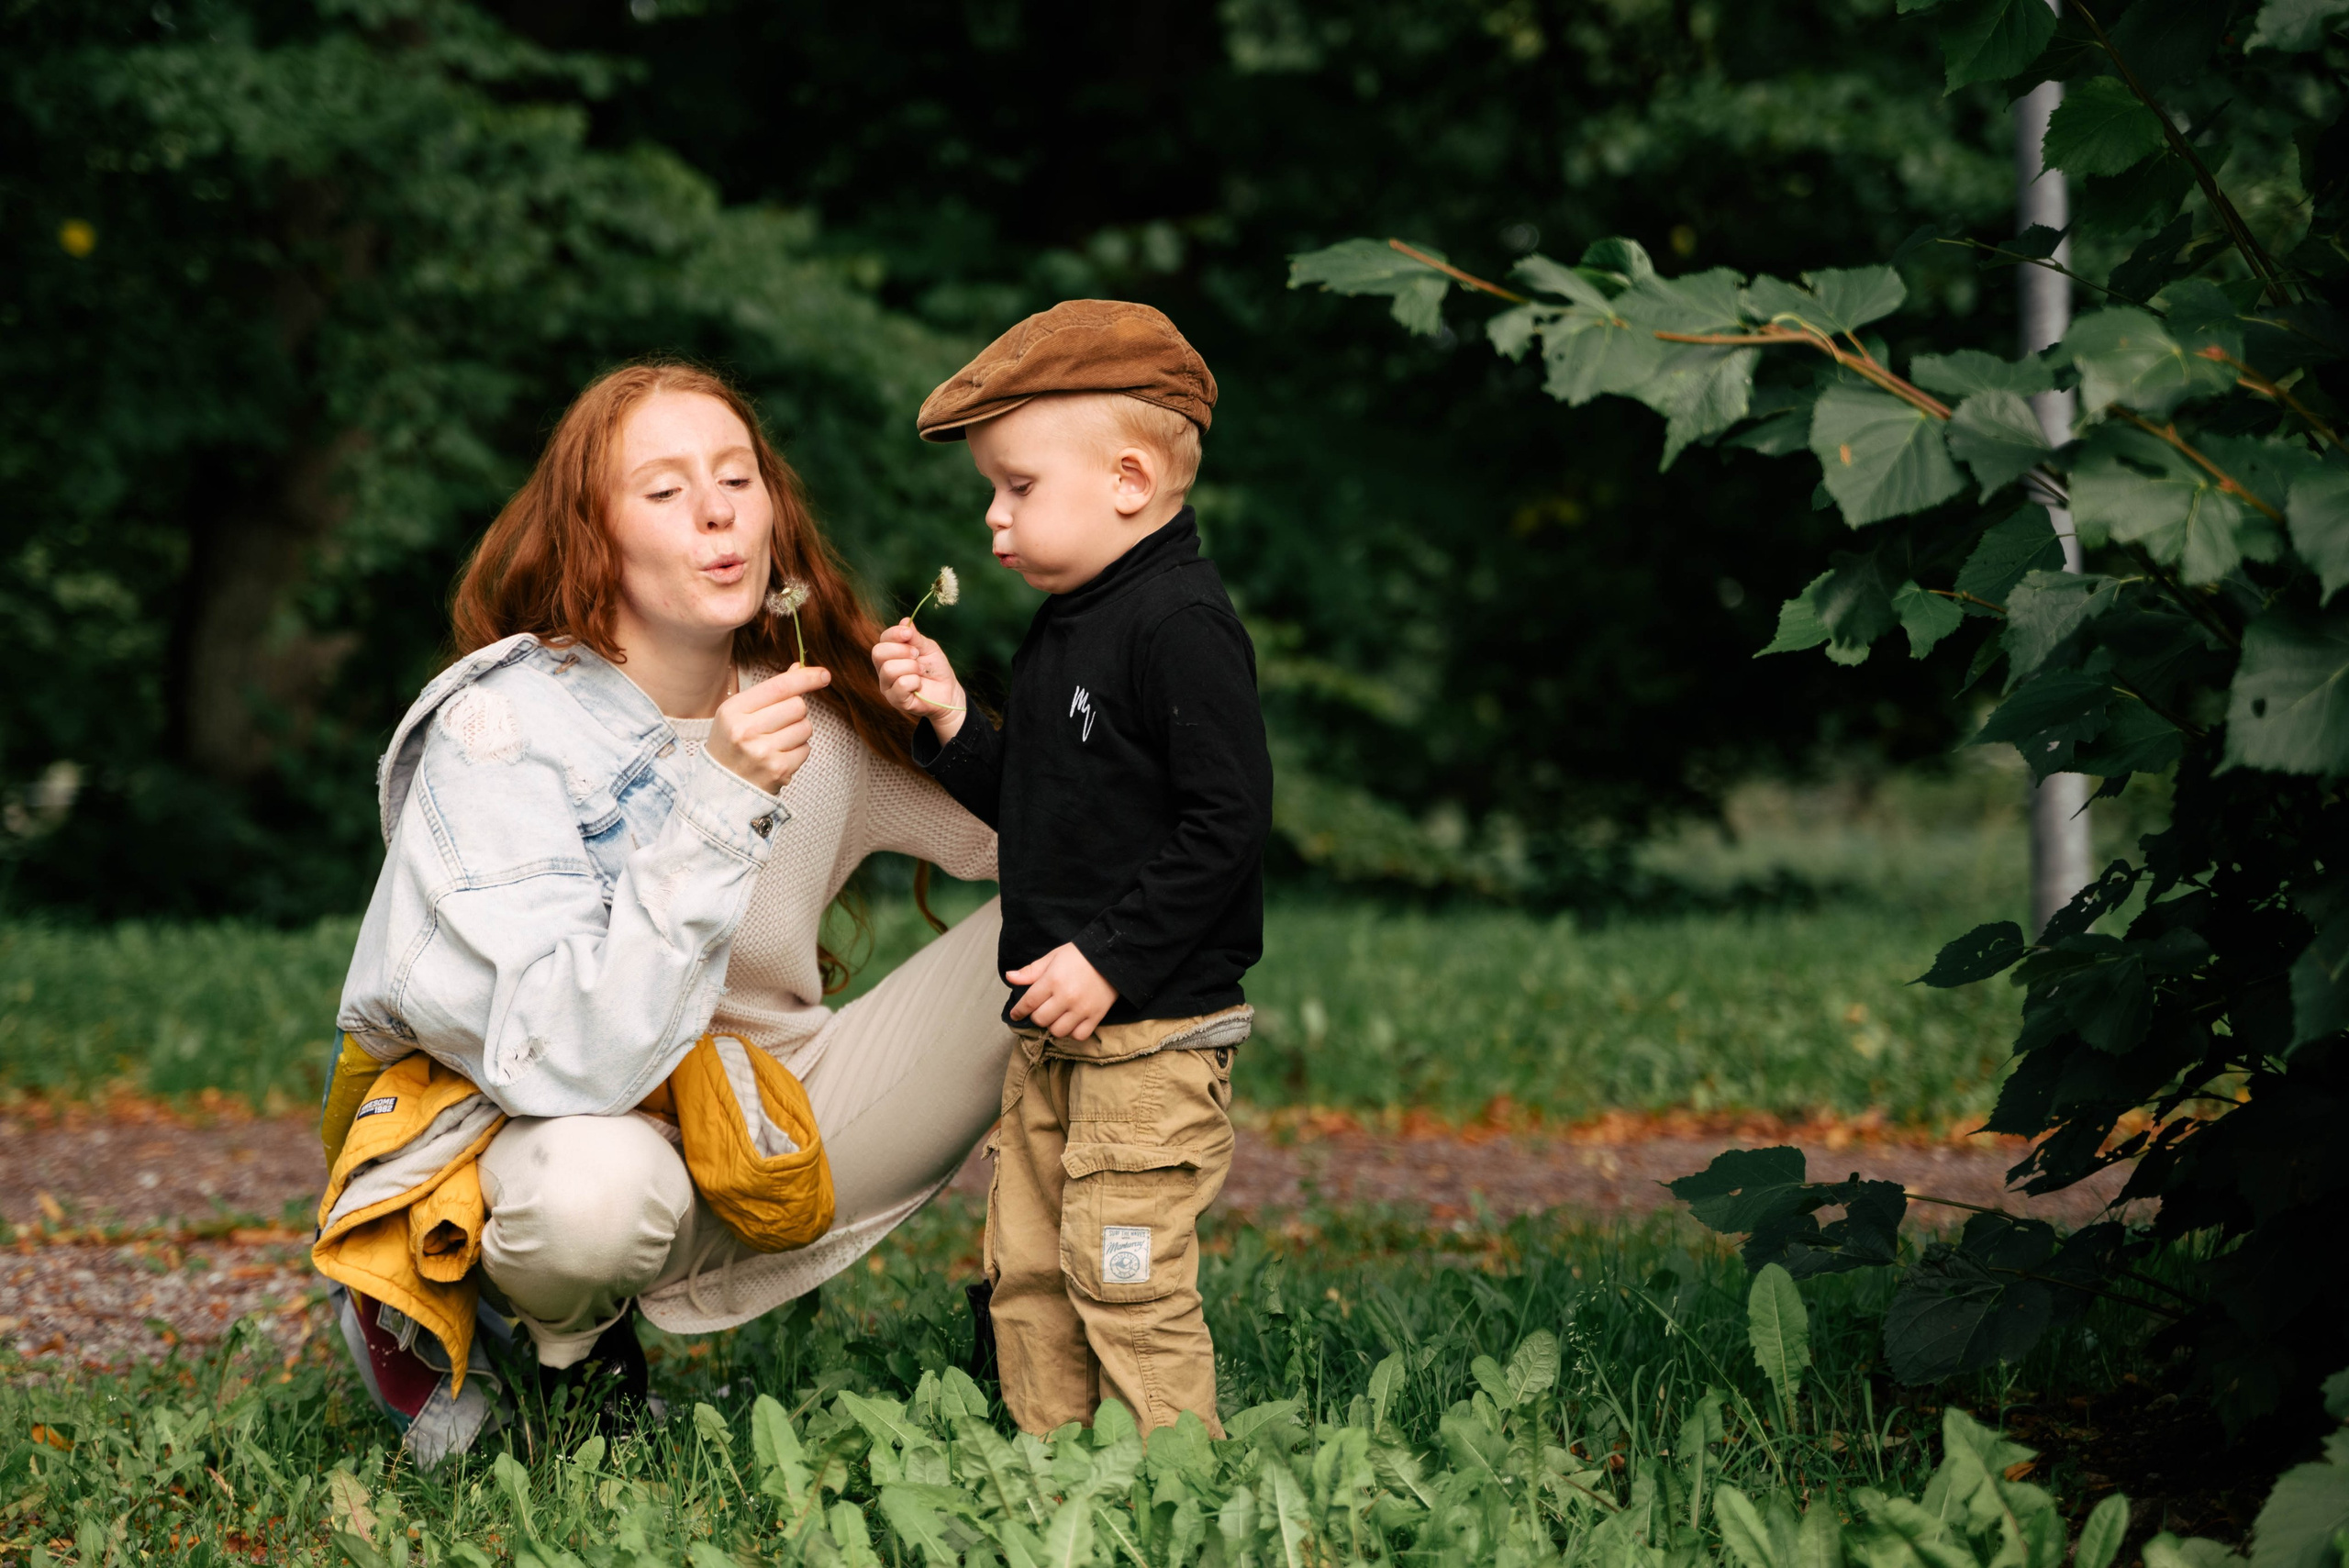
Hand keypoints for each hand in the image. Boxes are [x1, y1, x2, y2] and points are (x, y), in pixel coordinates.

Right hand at [706, 663, 830, 792]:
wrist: (721, 787)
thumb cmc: (732, 743)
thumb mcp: (739, 712)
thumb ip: (769, 690)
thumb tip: (799, 668)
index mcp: (733, 710)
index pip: (779, 686)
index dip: (806, 678)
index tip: (824, 674)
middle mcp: (745, 731)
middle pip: (798, 706)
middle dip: (796, 711)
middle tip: (779, 722)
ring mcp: (762, 753)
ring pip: (805, 727)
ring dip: (798, 732)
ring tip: (777, 741)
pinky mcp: (778, 770)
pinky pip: (806, 749)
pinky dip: (798, 751)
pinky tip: (779, 756)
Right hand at [871, 619, 967, 743]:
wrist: (948, 691)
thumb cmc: (935, 669)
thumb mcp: (928, 648)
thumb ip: (915, 637)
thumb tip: (905, 621)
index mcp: (890, 654)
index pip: (882, 640)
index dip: (894, 634)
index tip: (909, 635)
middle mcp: (884, 669)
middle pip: (878, 652)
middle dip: (902, 651)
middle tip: (917, 656)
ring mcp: (887, 686)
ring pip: (889, 669)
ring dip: (911, 667)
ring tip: (920, 671)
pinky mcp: (895, 700)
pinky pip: (900, 685)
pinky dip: (914, 681)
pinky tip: (919, 684)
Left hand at [1005, 943, 1119, 1039]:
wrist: (1112, 956)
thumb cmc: (1079, 955)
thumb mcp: (1053, 957)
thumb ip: (1031, 971)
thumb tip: (1010, 977)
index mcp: (1053, 980)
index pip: (1028, 1003)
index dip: (1019, 1011)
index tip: (1016, 1014)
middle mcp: (1066, 997)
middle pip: (1041, 1019)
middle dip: (1037, 1016)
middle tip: (1042, 1009)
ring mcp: (1082, 1009)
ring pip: (1058, 1031)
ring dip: (1054, 1025)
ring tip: (1057, 1016)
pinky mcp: (1096, 1016)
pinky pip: (1078, 1035)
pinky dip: (1072, 1033)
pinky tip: (1071, 1023)